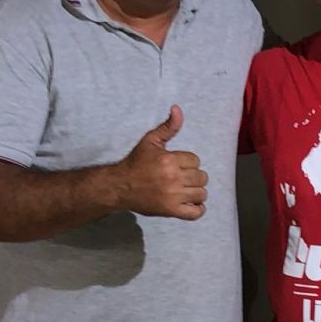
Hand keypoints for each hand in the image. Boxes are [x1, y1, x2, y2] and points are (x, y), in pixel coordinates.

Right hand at [114, 105, 207, 219]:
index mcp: (169, 160)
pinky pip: (196, 213)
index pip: (196, 160)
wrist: (119, 186)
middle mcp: (173, 178)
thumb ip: (168, 127)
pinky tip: (191, 204)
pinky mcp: (171, 211)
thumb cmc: (135, 163)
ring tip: (185, 190)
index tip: (177, 165)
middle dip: (193, 176)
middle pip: (201, 177)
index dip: (188, 162)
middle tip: (181, 178)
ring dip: (196, 192)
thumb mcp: (150, 141)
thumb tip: (177, 108)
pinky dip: (197, 209)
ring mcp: (173, 196)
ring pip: (201, 193)